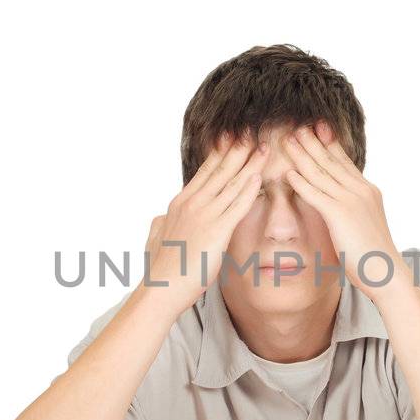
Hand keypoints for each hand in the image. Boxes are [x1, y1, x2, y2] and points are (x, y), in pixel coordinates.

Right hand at [142, 131, 266, 312]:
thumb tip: (161, 219)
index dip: (220, 154)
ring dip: (250, 164)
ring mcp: (204, 216)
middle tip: (252, 131)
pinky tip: (260, 177)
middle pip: (220, 170)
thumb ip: (160, 224)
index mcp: (180, 203)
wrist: (160, 288)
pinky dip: (250, 190)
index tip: (232, 138)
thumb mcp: (155, 238)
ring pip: (231, 183)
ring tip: (264, 147)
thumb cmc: (160, 269)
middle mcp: (192, 203)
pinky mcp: (216, 231)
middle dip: (238, 149)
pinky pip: (237, 206)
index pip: (205, 172)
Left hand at [281, 120, 408, 298]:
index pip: (345, 162)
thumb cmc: (375, 256)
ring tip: (288, 141)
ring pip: (322, 173)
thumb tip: (342, 207)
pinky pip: (316, 194)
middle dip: (313, 142)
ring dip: (303, 155)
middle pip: (332, 161)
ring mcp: (351, 201)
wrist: (387, 272)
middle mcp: (361, 190)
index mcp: (367, 191)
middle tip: (298, 126)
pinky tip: (289, 174)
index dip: (330, 144)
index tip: (318, 128)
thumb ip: (354, 210)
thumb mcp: (365, 224)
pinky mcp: (340, 215)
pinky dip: (301, 183)